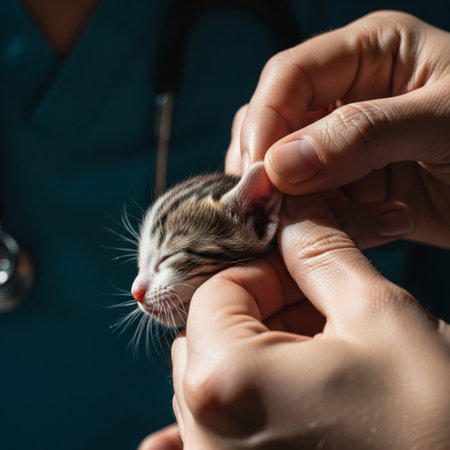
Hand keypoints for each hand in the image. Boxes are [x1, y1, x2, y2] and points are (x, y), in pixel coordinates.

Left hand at [140, 195, 449, 448]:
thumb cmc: (433, 426)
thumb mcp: (380, 317)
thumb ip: (322, 253)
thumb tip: (293, 216)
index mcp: (222, 380)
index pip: (216, 289)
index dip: (265, 270)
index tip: (306, 272)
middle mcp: (203, 430)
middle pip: (210, 332)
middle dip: (264, 311)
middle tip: (323, 314)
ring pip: (218, 373)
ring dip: (264, 351)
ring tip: (327, 359)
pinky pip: (220, 423)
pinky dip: (253, 394)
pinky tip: (300, 396)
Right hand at [226, 11, 449, 247]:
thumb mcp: (446, 119)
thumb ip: (363, 135)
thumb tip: (281, 164)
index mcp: (368, 54)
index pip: (289, 77)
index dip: (266, 122)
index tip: (260, 173)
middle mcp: (346, 96)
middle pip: (274, 123)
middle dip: (269, 166)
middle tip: (273, 206)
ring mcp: (344, 144)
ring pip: (286, 169)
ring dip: (297, 200)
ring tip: (330, 220)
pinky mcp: (349, 185)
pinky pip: (312, 202)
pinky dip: (323, 220)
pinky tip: (366, 228)